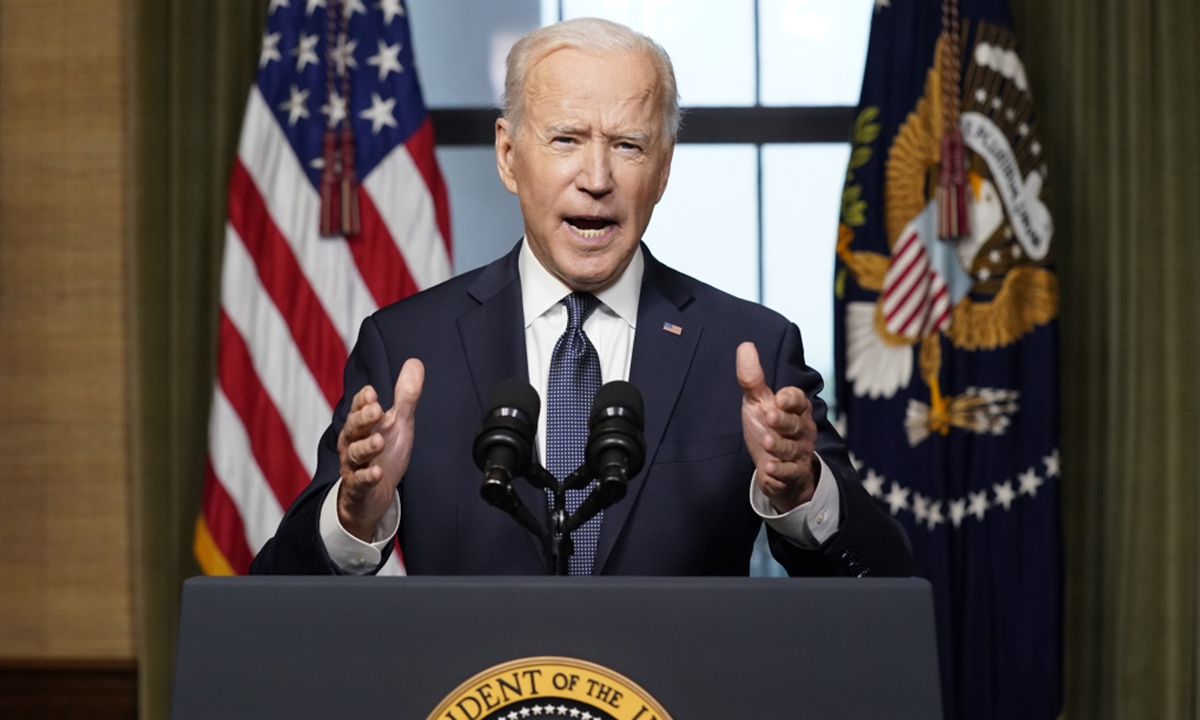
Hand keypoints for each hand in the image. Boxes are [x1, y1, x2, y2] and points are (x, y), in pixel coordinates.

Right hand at [336, 358, 424, 540]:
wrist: (373, 494)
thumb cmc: (384, 453)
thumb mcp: (398, 423)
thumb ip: (405, 396)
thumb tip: (415, 362)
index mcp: (362, 424)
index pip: (358, 408)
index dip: (363, 401)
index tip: (372, 393)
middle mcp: (353, 442)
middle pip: (354, 428)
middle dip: (364, 418)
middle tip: (376, 410)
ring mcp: (354, 465)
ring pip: (355, 454)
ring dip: (366, 447)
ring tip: (379, 441)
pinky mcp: (359, 488)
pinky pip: (360, 482)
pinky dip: (367, 477)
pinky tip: (377, 472)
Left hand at [737, 342, 818, 512]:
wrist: (775, 468)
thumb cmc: (767, 428)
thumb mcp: (757, 403)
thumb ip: (752, 378)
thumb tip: (745, 345)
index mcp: (795, 410)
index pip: (799, 400)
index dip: (790, 399)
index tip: (779, 398)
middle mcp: (802, 431)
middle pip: (796, 425)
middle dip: (784, 421)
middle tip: (770, 417)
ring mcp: (799, 454)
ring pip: (792, 450)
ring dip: (780, 446)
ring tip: (767, 443)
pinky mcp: (793, 475)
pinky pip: (790, 473)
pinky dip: (780, 472)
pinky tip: (769, 469)